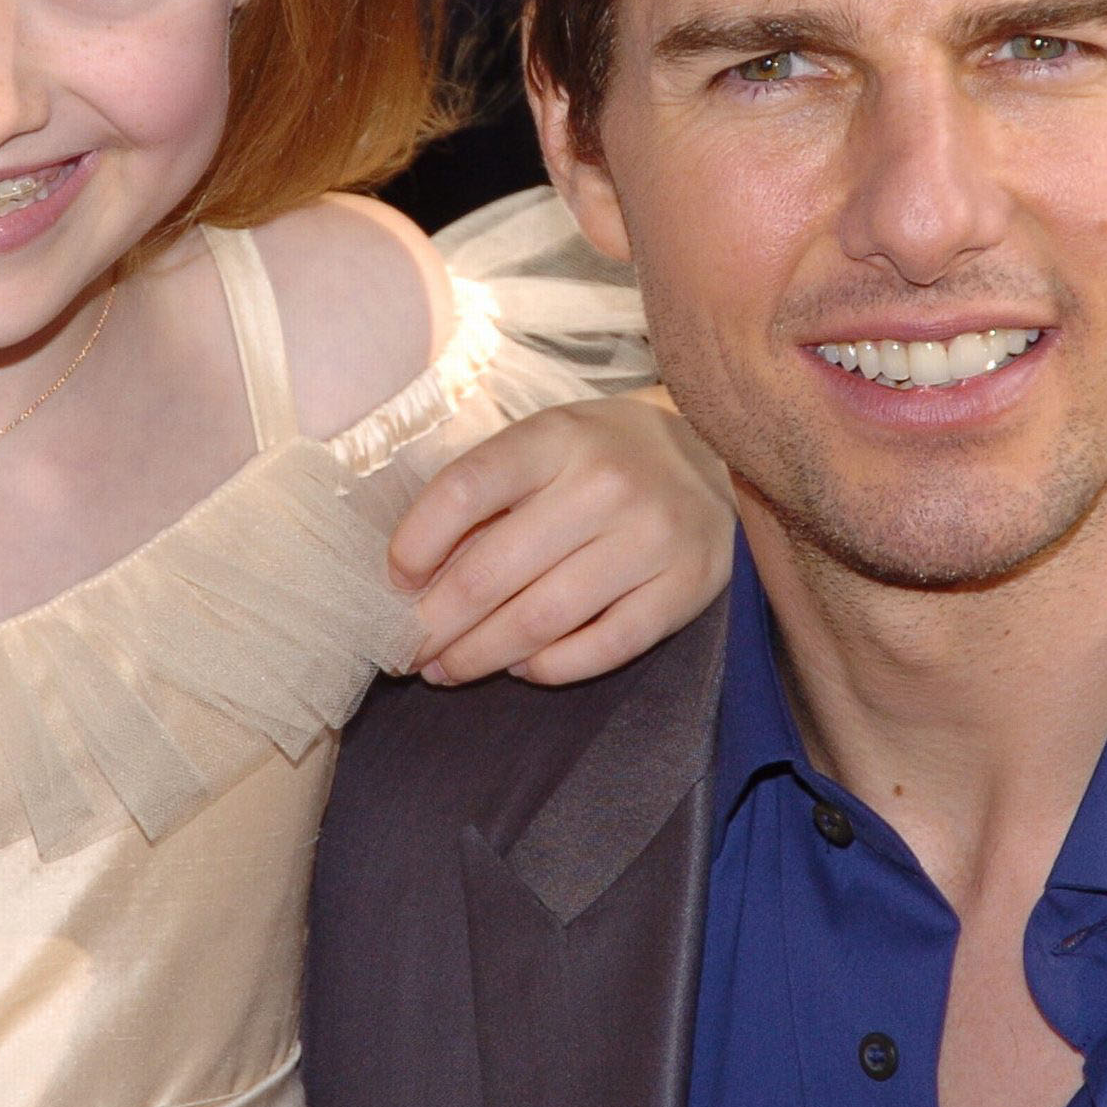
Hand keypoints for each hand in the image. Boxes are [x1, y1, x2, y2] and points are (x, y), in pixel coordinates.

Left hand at [389, 390, 733, 685]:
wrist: (712, 454)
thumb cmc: (599, 456)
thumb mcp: (542, 446)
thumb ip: (484, 500)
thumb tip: (412, 582)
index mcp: (555, 437)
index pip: (465, 490)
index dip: (416, 543)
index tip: (395, 582)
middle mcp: (604, 484)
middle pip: (493, 571)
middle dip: (435, 623)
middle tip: (405, 651)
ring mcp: (650, 538)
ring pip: (542, 619)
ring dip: (480, 655)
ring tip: (446, 669)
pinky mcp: (685, 589)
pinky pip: (603, 647)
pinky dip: (550, 667)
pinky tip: (522, 667)